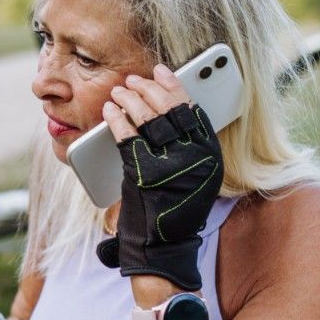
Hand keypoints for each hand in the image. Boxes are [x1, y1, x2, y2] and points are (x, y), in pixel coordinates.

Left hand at [97, 64, 223, 290]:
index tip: (162, 72)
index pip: (192, 109)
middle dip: (148, 88)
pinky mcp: (143, 174)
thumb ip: (188, 146)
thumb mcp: (194, 178)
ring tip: (119, 91)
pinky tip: (109, 112)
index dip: (175, 86)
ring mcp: (168, 165)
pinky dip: (116, 119)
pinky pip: (127, 136)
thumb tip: (168, 108)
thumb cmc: (173, 211)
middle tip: (134, 79)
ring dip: (129, 99)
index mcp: (209, 156)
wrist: (161, 248)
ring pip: (147, 118)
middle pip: (169, 108)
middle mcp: (193, 157)